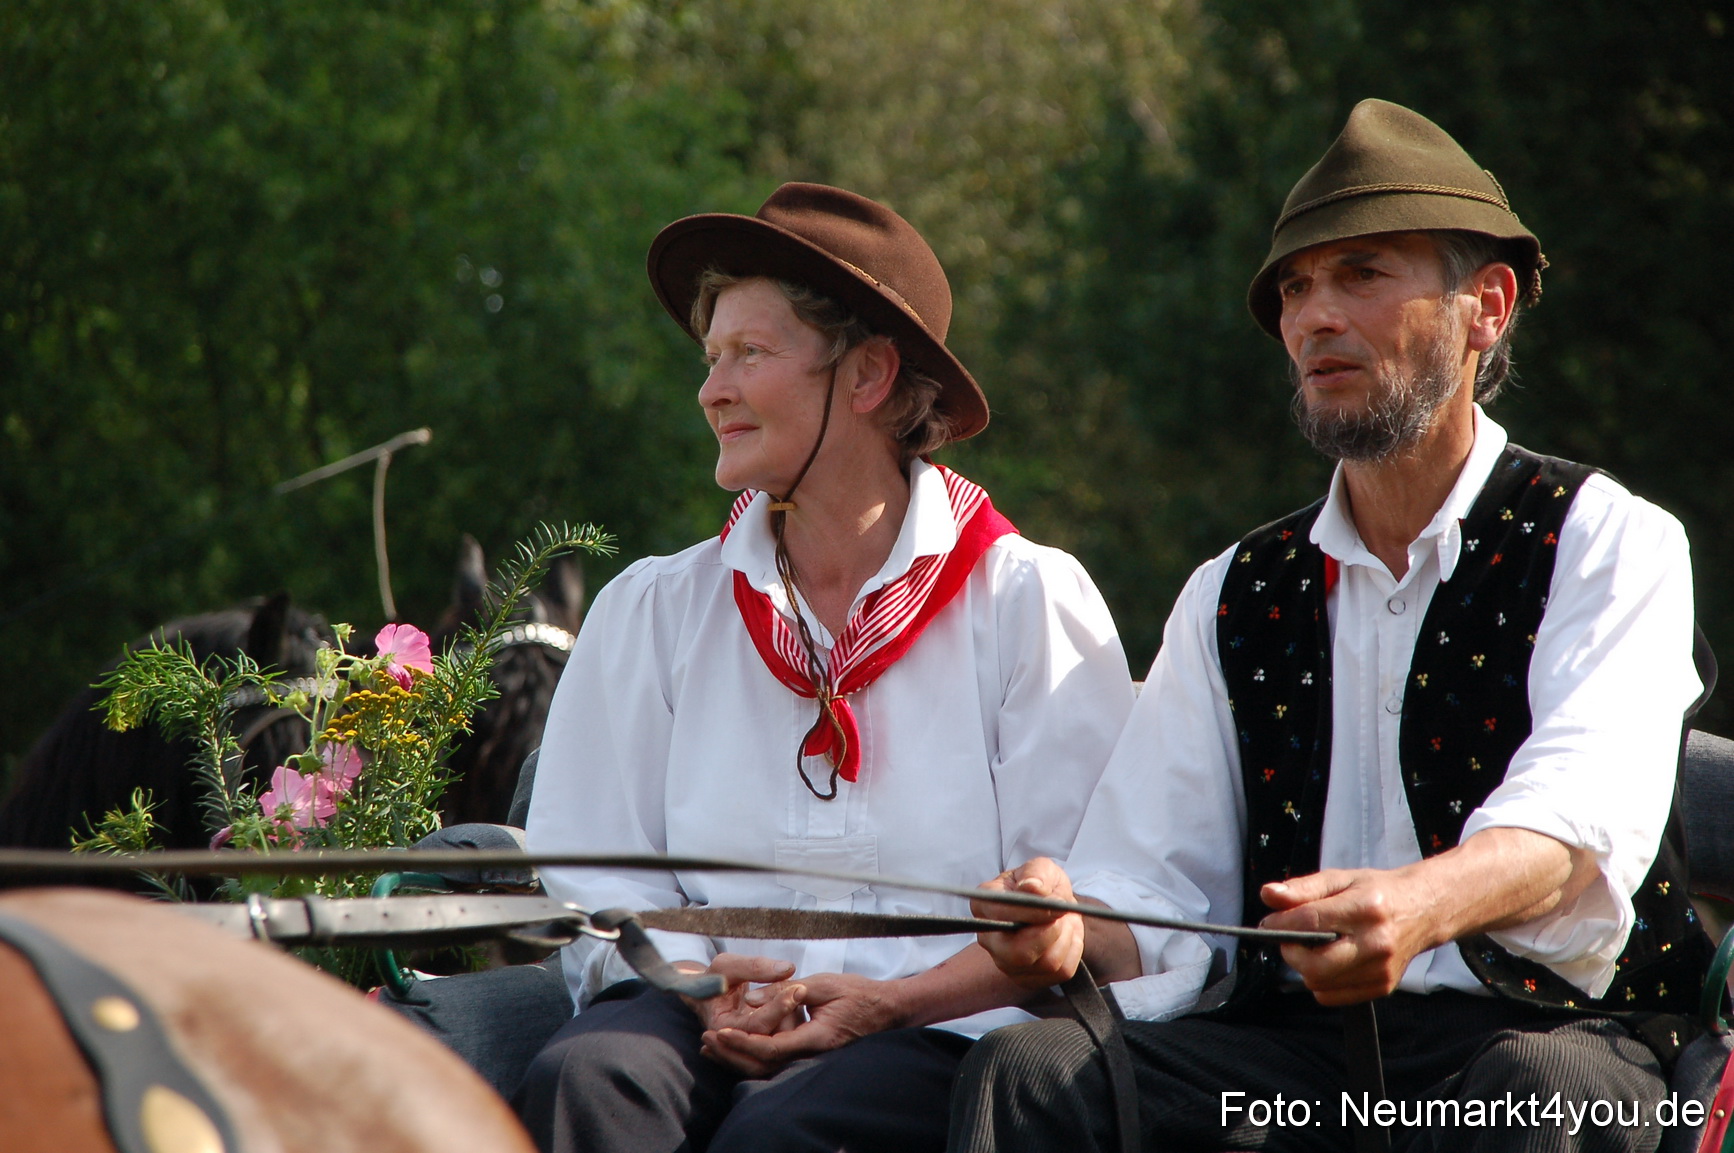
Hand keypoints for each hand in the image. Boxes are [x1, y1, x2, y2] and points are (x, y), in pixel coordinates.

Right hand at [675, 953, 804, 1039]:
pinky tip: (795, 1000)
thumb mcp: (726, 965)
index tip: (798, 988)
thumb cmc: (713, 978)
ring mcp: (750, 1046)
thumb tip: (789, 968)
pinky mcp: (761, 1042)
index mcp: (722, 1027)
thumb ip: (754, 967)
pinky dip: (792, 1020)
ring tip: (798, 993)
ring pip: (781, 1044)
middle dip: (790, 1014)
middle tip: (802, 990)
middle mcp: (736, 1044)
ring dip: (793, 1019)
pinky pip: (782, 1039)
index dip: (779, 1007)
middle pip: (772, 1040)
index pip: (757, 1025)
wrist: (706, 993)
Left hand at [702, 971, 902, 1075]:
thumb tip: (754, 998)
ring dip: (737, 1056)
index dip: (744, 1041)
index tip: (720, 1031)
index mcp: (816, 1038)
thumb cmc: (858, 993)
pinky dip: (751, 1053)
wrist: (885, 1009)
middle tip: (705, 1040)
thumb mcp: (825, 983)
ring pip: (767, 1066)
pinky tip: (734, 1044)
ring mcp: (809, 1057)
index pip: (772, 1047)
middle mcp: (811, 1054)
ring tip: (710, 1046)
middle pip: (763, 1064)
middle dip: (732, 1054)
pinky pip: (775, 1059)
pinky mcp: (807, 1053)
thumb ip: (789, 990)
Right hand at [969, 858, 1084, 988]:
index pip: (999, 915)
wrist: (1055, 907)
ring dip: (1066, 938)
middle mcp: (988, 939)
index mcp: (984, 905)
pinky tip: (1067, 937)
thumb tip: (1031, 888)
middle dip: (1051, 933)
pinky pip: (1060, 972)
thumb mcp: (1042, 868)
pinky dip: (1073, 951)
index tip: (1056, 904)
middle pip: (1017, 953)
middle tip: (1063, 915)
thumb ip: (1036, 874)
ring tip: (1065, 921)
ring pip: (1045, 963)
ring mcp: (1006, 963)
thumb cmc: (1042, 886)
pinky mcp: (1028, 979)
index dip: (1030, 912)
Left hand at [1260, 868, 1436, 1005]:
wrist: (1422, 910)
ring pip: (1320, 984)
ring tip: (1312, 948)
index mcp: (1365, 909)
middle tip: (1290, 940)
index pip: (1311, 922)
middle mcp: (1376, 943)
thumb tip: (1268, 895)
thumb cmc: (1376, 893)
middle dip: (1292, 953)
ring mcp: (1381, 970)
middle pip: (1315, 965)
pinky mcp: (1382, 987)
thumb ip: (1302, 888)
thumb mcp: (1340, 879)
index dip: (1282, 925)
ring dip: (1305, 968)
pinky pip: (1333, 996)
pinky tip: (1329, 962)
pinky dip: (1321, 982)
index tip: (1269, 923)